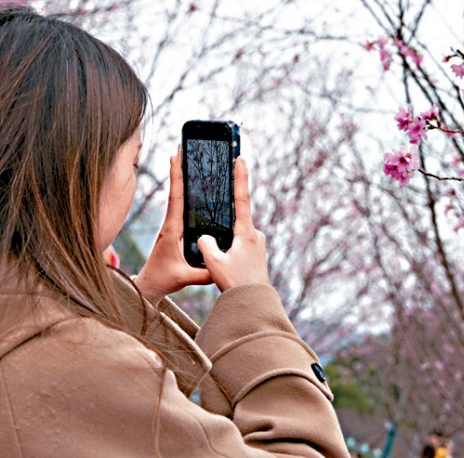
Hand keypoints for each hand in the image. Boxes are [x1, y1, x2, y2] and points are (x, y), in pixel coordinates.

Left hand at [132, 152, 211, 302]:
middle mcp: (170, 223)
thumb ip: (204, 273)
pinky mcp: (174, 229)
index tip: (176, 156)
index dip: (176, 177)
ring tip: (187, 157)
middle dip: (179, 168)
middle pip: (176, 191)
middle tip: (183, 147)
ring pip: (177, 197)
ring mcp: (171, 225)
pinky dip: (184, 191)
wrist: (148, 285)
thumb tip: (222, 267)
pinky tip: (193, 183)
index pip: (175, 199)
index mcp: (171, 230)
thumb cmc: (163, 280)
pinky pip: (180, 206)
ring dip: (181, 177)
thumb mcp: (184, 277)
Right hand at [197, 158, 268, 290]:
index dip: (240, 177)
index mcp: (246, 233)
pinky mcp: (257, 255)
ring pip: (236, 236)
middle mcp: (255, 235)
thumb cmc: (235, 284)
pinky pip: (239, 246)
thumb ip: (206, 244)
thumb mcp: (214, 263)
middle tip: (219, 238)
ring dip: (226, 244)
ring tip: (223, 266)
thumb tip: (205, 237)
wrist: (254, 304)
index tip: (240, 158)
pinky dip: (231, 251)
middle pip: (236, 220)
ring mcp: (258, 245)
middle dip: (224, 226)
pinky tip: (226, 266)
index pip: (242, 198)